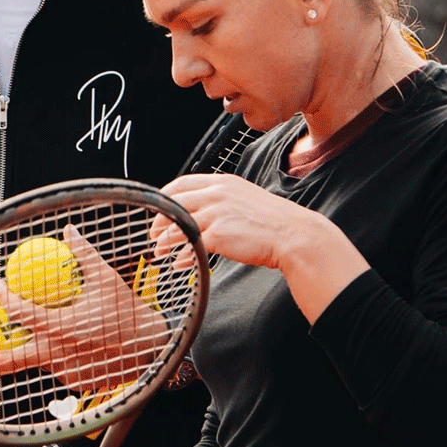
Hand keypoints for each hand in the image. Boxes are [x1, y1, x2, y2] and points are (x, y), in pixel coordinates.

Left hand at [0, 224, 171, 393]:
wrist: (154, 349)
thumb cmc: (130, 313)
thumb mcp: (108, 279)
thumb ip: (84, 255)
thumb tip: (68, 231)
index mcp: (62, 328)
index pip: (20, 313)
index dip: (4, 298)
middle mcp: (58, 354)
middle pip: (10, 359)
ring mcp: (66, 371)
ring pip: (36, 359)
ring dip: (29, 346)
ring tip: (29, 332)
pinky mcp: (75, 381)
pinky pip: (57, 365)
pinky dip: (56, 353)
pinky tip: (70, 342)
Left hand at [155, 173, 369, 321]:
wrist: (293, 234)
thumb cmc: (273, 222)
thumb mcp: (245, 199)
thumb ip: (222, 201)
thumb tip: (202, 212)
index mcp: (223, 182)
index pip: (182, 183)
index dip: (164, 197)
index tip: (157, 209)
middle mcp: (217, 194)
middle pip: (174, 203)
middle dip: (159, 221)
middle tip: (153, 235)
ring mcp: (217, 213)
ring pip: (178, 225)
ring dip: (165, 241)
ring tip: (159, 253)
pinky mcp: (219, 234)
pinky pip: (191, 246)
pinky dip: (182, 256)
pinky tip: (180, 264)